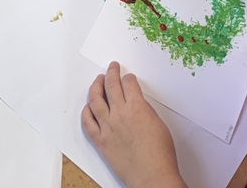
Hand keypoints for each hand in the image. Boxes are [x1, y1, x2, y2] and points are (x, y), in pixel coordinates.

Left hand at [82, 63, 184, 187]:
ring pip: (95, 100)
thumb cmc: (160, 155)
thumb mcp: (159, 124)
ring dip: (95, 86)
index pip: (128, 84)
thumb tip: (136, 103)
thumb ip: (145, 110)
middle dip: (111, 73)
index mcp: (137, 108)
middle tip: (111, 68)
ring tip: (97, 80)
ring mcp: (107, 127)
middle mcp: (119, 114)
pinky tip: (87, 106)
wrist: (152, 177)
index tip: (127, 76)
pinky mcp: (100, 140)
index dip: (128, 77)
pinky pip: (87, 122)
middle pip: (111, 86)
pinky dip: (86, 112)